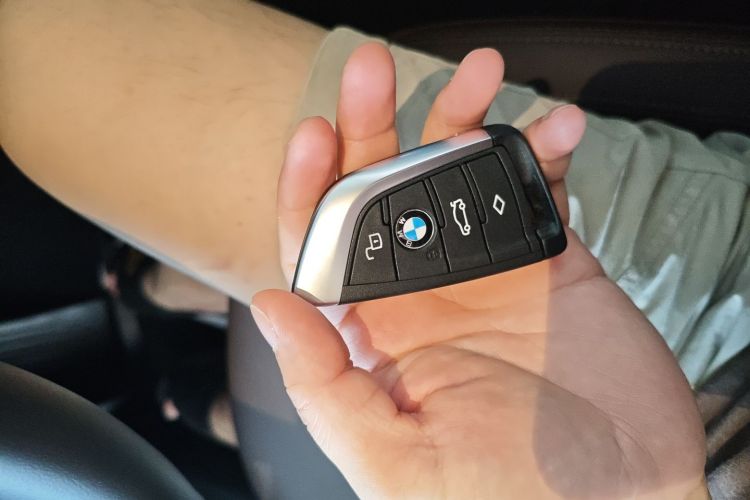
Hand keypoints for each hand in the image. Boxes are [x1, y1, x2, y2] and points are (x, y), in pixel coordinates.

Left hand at [252, 44, 706, 498]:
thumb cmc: (512, 499)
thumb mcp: (399, 464)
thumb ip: (327, 386)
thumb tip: (271, 305)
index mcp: (376, 340)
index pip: (323, 250)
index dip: (310, 190)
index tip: (313, 135)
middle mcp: (423, 298)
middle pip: (384, 196)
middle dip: (375, 130)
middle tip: (375, 73)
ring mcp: (486, 276)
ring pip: (458, 180)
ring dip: (464, 122)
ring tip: (480, 76)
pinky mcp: (548, 265)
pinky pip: (538, 193)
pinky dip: (546, 154)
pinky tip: (553, 129)